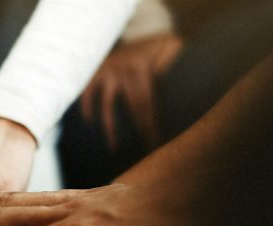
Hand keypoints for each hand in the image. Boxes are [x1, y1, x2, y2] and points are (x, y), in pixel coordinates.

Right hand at [81, 33, 181, 149]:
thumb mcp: (171, 50)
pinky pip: (88, 91)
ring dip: (110, 126)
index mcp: (144, 68)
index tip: (155, 141)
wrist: (142, 30)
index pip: (147, 101)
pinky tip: (89, 120)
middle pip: (132, 106)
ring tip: (114, 147)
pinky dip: (87, 105)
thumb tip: (185, 92)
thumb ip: (174, 68)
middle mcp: (125, 70)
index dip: (151, 122)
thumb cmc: (160, 49)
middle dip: (140, 128)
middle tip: (144, 148)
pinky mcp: (97, 71)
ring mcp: (109, 71)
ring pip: (108, 103)